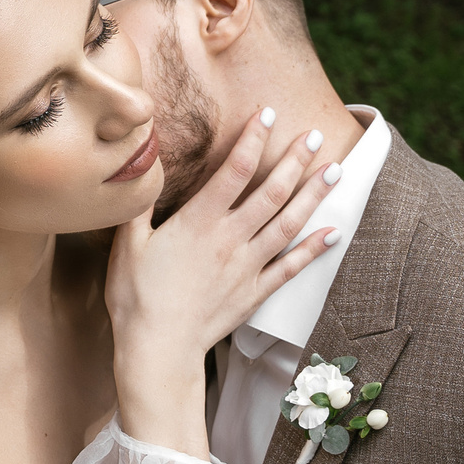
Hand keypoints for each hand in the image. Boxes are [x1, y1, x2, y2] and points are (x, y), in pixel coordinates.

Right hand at [105, 108, 336, 452]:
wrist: (157, 350)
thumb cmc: (136, 296)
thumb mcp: (128, 242)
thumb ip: (140, 200)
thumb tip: (145, 160)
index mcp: (200, 222)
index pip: (235, 170)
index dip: (253, 139)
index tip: (267, 114)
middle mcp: (230, 239)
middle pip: (271, 192)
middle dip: (295, 160)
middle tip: (315, 134)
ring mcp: (247, 267)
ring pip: (288, 224)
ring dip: (313, 196)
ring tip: (335, 171)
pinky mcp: (255, 293)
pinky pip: (291, 267)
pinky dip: (314, 249)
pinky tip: (333, 232)